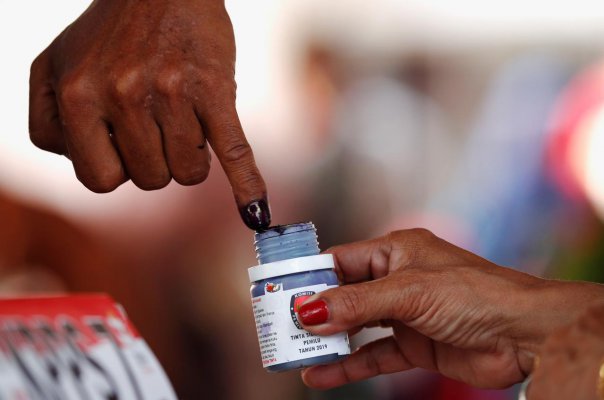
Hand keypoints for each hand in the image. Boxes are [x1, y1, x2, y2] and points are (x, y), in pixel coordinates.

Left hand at [29, 0, 269, 228]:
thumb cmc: (108, 35)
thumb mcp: (52, 70)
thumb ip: (49, 126)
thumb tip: (86, 172)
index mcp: (79, 95)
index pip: (100, 182)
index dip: (116, 169)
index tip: (122, 144)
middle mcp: (123, 94)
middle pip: (149, 181)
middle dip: (154, 160)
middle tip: (154, 121)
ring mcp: (173, 93)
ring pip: (188, 172)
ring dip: (187, 155)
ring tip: (181, 117)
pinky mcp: (215, 90)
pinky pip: (234, 152)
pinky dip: (248, 185)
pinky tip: (257, 214)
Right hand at [297, 229, 603, 388]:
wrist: (524, 334)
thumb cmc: (474, 293)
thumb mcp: (407, 291)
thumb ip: (356, 303)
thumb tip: (308, 311)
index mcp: (395, 250)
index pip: (340, 260)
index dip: (310, 276)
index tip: (280, 292)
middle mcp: (396, 279)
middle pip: (343, 294)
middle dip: (314, 312)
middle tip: (281, 327)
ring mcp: (404, 314)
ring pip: (355, 327)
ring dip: (327, 341)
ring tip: (294, 353)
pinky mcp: (414, 344)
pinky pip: (373, 354)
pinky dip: (349, 365)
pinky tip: (322, 374)